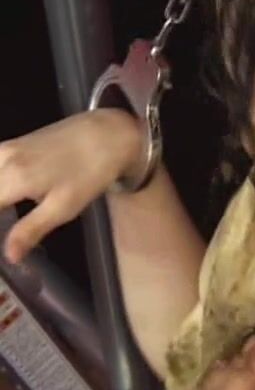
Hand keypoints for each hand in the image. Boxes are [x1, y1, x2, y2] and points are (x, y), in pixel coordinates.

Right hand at [0, 109, 140, 262]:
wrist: (108, 133)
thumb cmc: (89, 173)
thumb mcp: (63, 207)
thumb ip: (31, 230)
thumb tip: (9, 256)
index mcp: (11, 178)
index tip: (4, 239)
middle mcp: (1, 159)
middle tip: (11, 226)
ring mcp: (6, 147)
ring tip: (10, 216)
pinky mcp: (14, 143)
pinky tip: (8, 194)